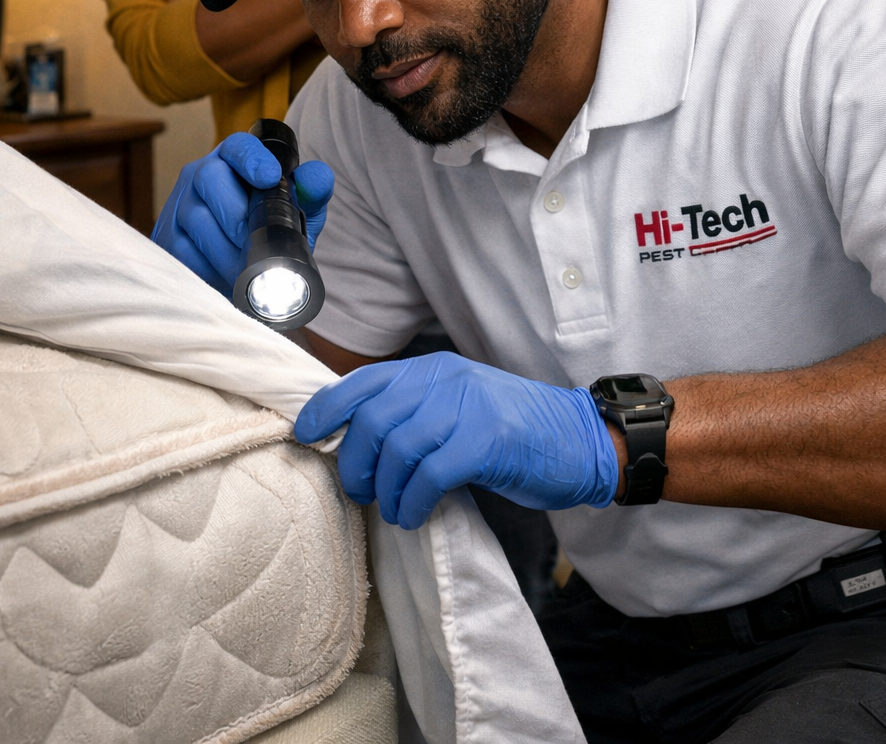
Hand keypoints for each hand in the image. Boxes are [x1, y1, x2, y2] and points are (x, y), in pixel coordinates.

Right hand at [151, 132, 334, 296]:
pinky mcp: (167, 238)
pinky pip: (182, 251)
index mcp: (235, 160)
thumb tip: (317, 179)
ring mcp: (180, 205)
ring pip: (194, 219)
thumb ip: (311, 192)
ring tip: (247, 267)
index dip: (252, 158)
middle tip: (255, 239)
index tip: (271, 176)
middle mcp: (202, 175)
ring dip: (224, 248)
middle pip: (209, 177)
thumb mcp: (298, 210)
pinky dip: (207, 268)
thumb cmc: (273, 228)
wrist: (245, 267)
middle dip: (235, 212)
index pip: (238, 146)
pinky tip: (226, 278)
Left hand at [294, 351, 618, 528]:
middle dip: (354, 462)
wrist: (579, 440)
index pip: (365, 381)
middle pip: (373, 420)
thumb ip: (415, 410)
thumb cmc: (514, 430)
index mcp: (434, 369)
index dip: (327, 407)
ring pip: (396, 449)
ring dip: (384, 489)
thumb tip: (356, 439)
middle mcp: (446, 381)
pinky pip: (428, 476)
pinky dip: (411, 502)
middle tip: (360, 490)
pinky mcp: (487, 442)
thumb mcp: (459, 405)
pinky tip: (413, 516)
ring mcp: (468, 408)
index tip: (306, 434)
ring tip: (392, 509)